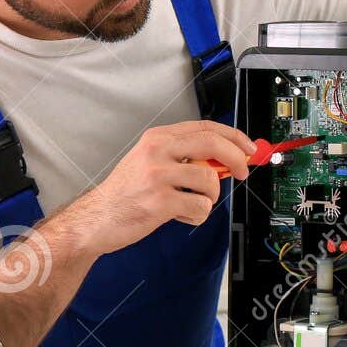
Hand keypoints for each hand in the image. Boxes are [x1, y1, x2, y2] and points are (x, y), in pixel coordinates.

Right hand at [69, 121, 254, 254]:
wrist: (97, 218)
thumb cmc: (126, 193)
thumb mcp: (150, 162)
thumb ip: (183, 157)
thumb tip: (224, 159)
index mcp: (158, 138)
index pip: (206, 128)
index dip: (234, 137)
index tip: (248, 148)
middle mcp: (158, 152)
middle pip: (213, 145)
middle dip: (237, 159)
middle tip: (242, 172)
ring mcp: (158, 176)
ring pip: (210, 181)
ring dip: (209, 198)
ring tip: (191, 203)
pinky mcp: (160, 201)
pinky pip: (200, 207)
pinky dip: (197, 216)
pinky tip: (179, 215)